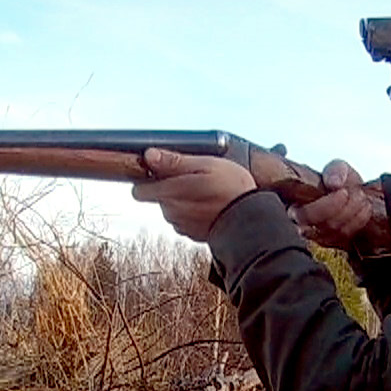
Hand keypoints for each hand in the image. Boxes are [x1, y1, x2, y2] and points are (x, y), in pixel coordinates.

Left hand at [131, 148, 258, 241]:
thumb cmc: (232, 187)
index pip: (140, 191)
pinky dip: (193, 213)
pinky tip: (210, 206)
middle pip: (158, 197)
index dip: (149, 179)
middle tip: (196, 179)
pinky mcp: (192, 234)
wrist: (251, 219)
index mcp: (170, 193)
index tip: (161, 171)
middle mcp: (171, 212)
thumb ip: (174, 161)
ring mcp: (181, 225)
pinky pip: (184, 220)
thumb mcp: (205, 164)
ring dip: (183, 200)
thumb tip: (149, 156)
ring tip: (207, 192)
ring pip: (172, 208)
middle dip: (170, 188)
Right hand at [292, 160, 375, 249]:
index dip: (324, 207)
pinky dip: (359, 220)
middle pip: (321, 225)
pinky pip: (346, 236)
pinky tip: (364, 207)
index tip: (342, 192)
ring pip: (335, 232)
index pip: (302, 215)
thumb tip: (334, 183)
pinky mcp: (332, 242)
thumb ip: (335, 171)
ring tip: (361, 197)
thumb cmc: (339, 182)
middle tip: (356, 194)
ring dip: (353, 213)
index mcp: (296, 205)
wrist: (352, 193)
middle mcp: (303, 224)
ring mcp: (317, 236)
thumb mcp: (337, 168)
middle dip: (343, 209)